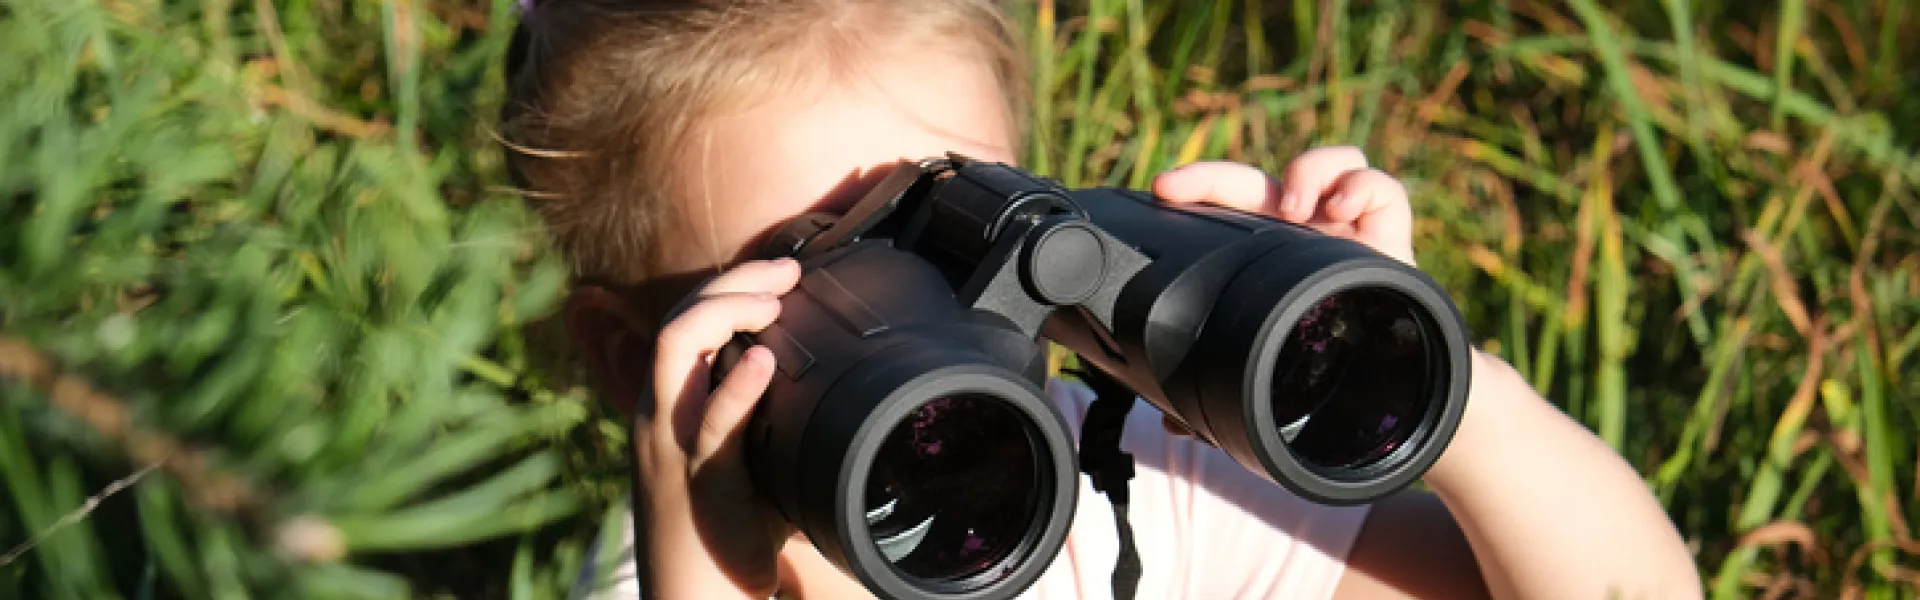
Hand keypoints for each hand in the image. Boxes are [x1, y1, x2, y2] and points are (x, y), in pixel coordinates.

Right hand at [635, 257, 801, 598]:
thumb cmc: (728, 538)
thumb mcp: (747, 465)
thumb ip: (768, 422)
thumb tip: (828, 387)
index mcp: (669, 409)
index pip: (684, 322)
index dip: (727, 285)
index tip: (782, 270)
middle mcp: (660, 417)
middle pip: (677, 320)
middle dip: (730, 282)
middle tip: (787, 270)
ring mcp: (672, 447)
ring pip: (677, 349)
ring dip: (727, 309)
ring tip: (774, 299)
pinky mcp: (697, 483)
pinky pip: (711, 426)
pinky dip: (736, 386)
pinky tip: (764, 361)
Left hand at [1144, 147, 1414, 436]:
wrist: (1397, 390)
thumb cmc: (1332, 374)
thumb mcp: (1270, 377)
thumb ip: (1222, 398)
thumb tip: (1170, 425)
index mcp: (1265, 259)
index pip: (1225, 215)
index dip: (1193, 194)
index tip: (1159, 193)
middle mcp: (1302, 235)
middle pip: (1257, 182)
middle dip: (1215, 176)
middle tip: (1180, 187)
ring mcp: (1347, 228)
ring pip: (1329, 161)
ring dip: (1307, 171)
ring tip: (1296, 208)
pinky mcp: (1391, 234)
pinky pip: (1382, 188)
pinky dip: (1362, 187)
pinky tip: (1345, 212)